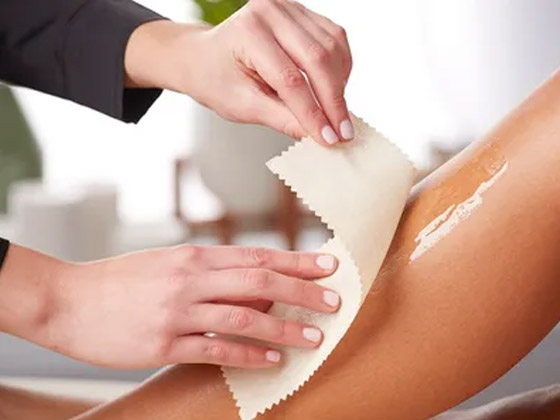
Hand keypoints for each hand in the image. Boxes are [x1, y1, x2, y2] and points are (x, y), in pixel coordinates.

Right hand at [48, 245, 338, 368]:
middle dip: (302, 291)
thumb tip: (255, 282)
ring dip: (283, 328)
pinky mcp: (163, 344)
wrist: (68, 299)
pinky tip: (271, 360)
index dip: (296, 261)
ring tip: (314, 337)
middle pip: (259, 281)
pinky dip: (248, 354)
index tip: (327, 265)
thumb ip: (210, 270)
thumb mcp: (168, 262)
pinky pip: (215, 350)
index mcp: (193, 256)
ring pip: (244, 317)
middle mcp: (191, 280)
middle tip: (335, 300)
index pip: (256, 255)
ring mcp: (178, 312)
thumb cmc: (122, 279)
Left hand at [125, 0, 353, 145]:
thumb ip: (282, 119)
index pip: (290, 79)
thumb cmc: (216, 80)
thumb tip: (318, 137)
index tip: (329, 139)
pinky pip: (334, 40)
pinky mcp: (303, 13)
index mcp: (248, 32)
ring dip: (340, 85)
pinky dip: (340, 68)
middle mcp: (271, 11)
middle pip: (317, 60)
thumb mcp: (242, 106)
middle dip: (333, 101)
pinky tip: (334, 89)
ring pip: (332, 49)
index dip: (313, 113)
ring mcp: (289, 7)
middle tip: (343, 133)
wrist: (204, 56)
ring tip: (336, 115)